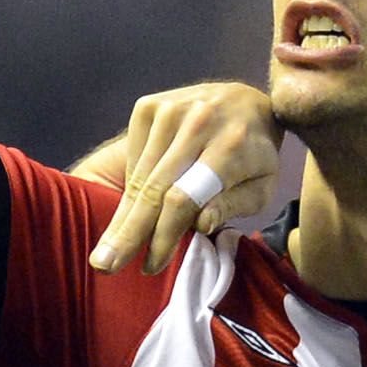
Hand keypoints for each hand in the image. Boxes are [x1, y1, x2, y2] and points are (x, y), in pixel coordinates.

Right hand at [87, 82, 283, 274]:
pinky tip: (131, 210)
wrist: (244, 100)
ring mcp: (170, 108)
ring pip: (140, 175)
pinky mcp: (149, 105)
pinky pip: (134, 157)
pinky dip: (130, 186)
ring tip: (105, 252)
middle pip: (154, 187)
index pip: (185, 197)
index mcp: (231, 144)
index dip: (164, 235)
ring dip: (122, 217)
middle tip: (104, 266)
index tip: (151, 266)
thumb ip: (233, 205)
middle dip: (128, 232)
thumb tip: (201, 224)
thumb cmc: (255, 155)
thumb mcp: (261, 187)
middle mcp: (198, 120)